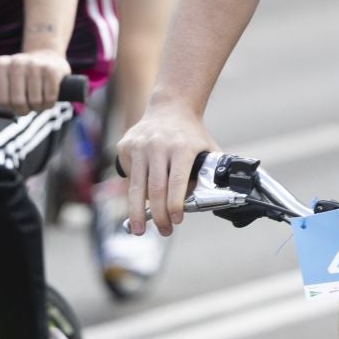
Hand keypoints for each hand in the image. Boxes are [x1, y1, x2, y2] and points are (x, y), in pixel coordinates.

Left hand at [0, 49, 69, 115]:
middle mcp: (18, 61)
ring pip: (35, 100)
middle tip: (27, 107)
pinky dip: (50, 103)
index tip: (12, 105)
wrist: (48, 58)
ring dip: (38, 107)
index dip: (7, 106)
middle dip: (23, 109)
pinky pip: (50, 96)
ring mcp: (36, 65)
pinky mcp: (53, 70)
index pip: (0, 97)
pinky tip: (48, 99)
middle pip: (17, 100)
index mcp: (1, 64)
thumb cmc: (20, 70)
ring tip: (38, 102)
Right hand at [116, 101, 217, 236]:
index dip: (175, 204)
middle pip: (154, 189)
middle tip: (163, 232)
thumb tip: (213, 203)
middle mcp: (158, 146)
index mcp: (182, 147)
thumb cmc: (191, 135)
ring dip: (137, 212)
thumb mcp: (207, 150)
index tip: (177, 220)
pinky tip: (142, 196)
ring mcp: (139, 146)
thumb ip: (210, 173)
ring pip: (136, 187)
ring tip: (139, 230)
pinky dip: (135, 191)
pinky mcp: (125, 147)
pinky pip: (130, 177)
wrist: (170, 107)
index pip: (177, 182)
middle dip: (159, 215)